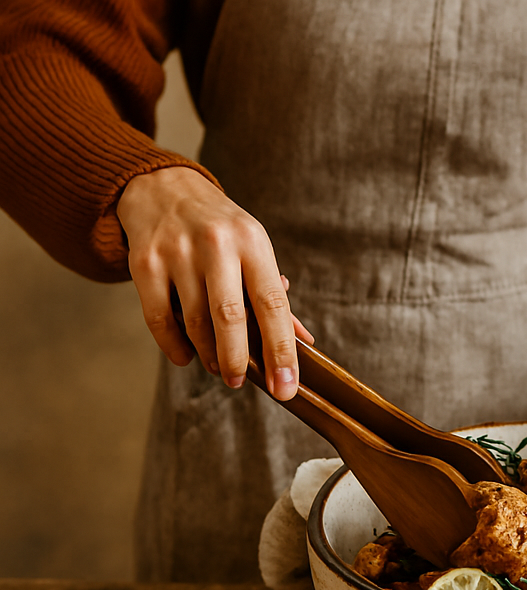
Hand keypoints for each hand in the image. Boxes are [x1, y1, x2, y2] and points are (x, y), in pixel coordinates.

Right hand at [116, 166, 311, 399]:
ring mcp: (177, 251)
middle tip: (240, 382)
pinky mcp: (144, 262)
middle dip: (238, 360)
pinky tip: (186, 356)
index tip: (285, 387)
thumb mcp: (255, 250)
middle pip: (230, 317)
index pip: (273, 305)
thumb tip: (304, 343)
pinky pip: (159, 318)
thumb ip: (275, 297)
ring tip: (218, 367)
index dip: (281, 351)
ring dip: (208, 355)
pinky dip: (174, 346)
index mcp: (253, 242)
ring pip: (195, 322)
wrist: (165, 187)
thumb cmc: (222, 230)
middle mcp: (216, 243)